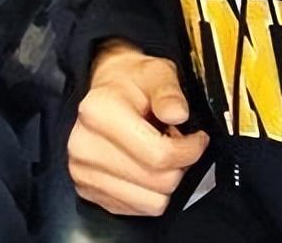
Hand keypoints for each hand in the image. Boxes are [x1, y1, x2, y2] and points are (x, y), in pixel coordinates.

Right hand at [68, 38, 209, 216]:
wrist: (104, 89)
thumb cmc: (129, 81)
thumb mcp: (156, 71)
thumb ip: (169, 91)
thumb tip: (179, 113)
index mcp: (99, 114)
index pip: (157, 155)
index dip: (189, 150)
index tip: (198, 138)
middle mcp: (85, 146)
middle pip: (157, 183)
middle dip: (179, 166)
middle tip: (178, 142)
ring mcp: (83, 172)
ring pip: (151, 203)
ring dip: (165, 182)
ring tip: (160, 153)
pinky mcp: (88, 191)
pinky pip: (137, 209)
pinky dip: (150, 192)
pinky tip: (145, 165)